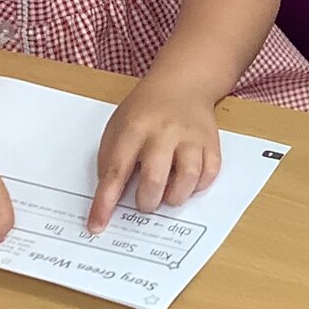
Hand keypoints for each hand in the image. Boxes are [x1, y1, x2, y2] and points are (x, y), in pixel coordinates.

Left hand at [89, 74, 222, 229]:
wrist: (182, 83)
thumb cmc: (145, 110)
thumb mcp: (118, 125)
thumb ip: (112, 159)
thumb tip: (110, 199)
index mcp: (134, 128)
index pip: (116, 171)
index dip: (105, 202)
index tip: (97, 225)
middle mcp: (164, 131)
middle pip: (154, 178)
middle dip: (146, 202)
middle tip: (144, 202)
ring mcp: (190, 136)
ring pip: (187, 178)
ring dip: (174, 197)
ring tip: (167, 194)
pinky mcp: (211, 141)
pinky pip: (209, 173)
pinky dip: (198, 186)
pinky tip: (187, 183)